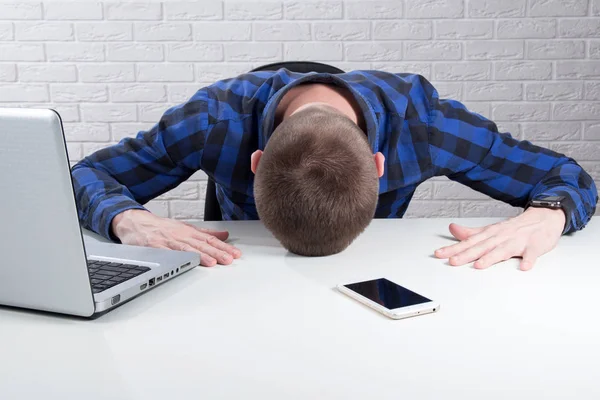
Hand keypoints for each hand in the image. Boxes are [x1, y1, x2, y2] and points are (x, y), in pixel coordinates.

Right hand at [111, 210, 241, 266]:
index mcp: (189, 232)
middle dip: (216, 252)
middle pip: (201, 245)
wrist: (135, 222)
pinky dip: (176, 257)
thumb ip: (205, 232)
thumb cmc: (161, 227)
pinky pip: (167, 253)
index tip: (235, 254)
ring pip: (187, 249)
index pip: (210, 240)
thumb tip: (225, 235)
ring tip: (213, 262)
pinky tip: (185, 262)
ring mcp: (168, 241)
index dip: (223, 247)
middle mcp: (181, 236)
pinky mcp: (155, 247)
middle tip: (229, 259)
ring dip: (200, 256)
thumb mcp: (185, 227)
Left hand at [434, 207, 565, 270]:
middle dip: (466, 254)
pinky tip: (524, 267)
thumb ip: (471, 233)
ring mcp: (518, 241)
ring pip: (503, 250)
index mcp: (490, 234)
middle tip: (453, 261)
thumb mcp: (491, 229)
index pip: (468, 242)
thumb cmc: (515, 228)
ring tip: (479, 265)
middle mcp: (501, 237)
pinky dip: (529, 260)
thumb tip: (452, 229)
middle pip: (481, 247)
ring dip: (491, 257)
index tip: (439, 254)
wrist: (544, 217)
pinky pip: (532, 254)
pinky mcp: (535, 246)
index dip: (453, 248)